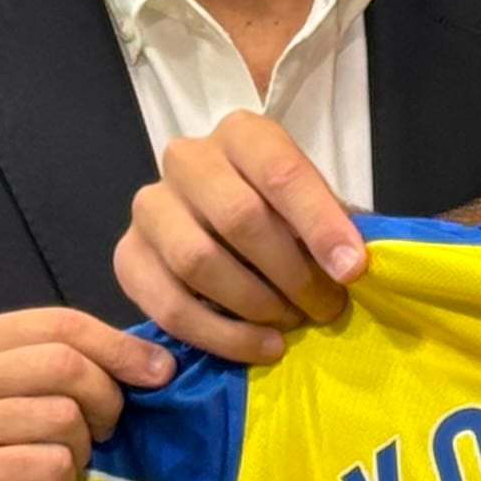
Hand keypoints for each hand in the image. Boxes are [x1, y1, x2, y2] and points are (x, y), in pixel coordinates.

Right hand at [0, 308, 171, 480]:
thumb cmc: (3, 453)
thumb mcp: (30, 392)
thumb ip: (76, 362)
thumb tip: (158, 362)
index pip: (59, 323)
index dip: (118, 346)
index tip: (161, 370)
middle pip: (65, 365)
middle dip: (104, 400)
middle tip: (102, 431)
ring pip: (64, 417)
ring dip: (77, 449)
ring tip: (50, 465)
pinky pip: (53, 464)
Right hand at [115, 114, 367, 362]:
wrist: (221, 223)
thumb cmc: (281, 213)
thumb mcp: (312, 205)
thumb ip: (333, 226)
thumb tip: (352, 267)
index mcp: (242, 134)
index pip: (281, 172)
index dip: (321, 224)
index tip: (353, 270)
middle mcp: (186, 159)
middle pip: (238, 217)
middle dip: (290, 273)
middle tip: (325, 307)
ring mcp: (149, 207)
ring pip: (197, 261)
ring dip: (254, 305)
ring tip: (290, 325)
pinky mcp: (127, 257)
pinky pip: (167, 306)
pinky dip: (219, 336)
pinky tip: (258, 347)